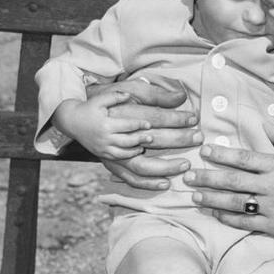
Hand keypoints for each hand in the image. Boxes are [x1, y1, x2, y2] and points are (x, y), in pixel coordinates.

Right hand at [53, 90, 154, 160]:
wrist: (70, 121)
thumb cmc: (87, 108)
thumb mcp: (99, 100)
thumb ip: (115, 96)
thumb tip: (129, 95)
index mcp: (106, 124)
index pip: (127, 126)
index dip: (139, 125)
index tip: (149, 124)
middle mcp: (104, 138)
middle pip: (127, 141)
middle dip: (140, 139)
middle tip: (151, 137)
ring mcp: (101, 147)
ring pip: (122, 153)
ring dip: (134, 151)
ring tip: (143, 147)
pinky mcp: (99, 153)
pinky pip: (115, 158)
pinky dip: (125, 156)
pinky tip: (133, 152)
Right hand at [84, 76, 202, 190]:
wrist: (76, 119)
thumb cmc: (105, 101)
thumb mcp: (127, 90)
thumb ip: (154, 94)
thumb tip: (180, 95)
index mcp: (121, 115)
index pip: (154, 117)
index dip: (175, 118)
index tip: (194, 119)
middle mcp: (116, 136)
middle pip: (152, 140)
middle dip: (178, 139)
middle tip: (197, 138)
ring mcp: (113, 153)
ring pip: (142, 164)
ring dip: (165, 166)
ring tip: (185, 164)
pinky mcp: (111, 164)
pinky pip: (130, 178)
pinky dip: (148, 183)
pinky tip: (166, 183)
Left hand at [185, 144, 273, 243]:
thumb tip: (261, 152)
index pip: (244, 157)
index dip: (222, 154)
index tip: (205, 150)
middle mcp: (271, 185)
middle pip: (232, 179)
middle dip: (207, 177)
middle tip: (189, 175)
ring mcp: (270, 206)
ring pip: (233, 201)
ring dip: (212, 197)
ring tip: (196, 195)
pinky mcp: (272, 225)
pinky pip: (244, 221)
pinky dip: (227, 217)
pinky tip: (215, 213)